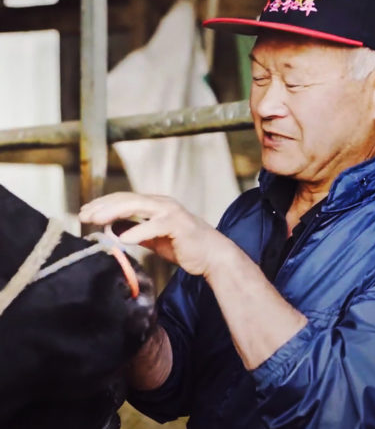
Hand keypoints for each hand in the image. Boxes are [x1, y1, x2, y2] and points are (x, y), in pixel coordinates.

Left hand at [79, 192, 228, 275]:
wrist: (212, 255)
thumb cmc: (185, 246)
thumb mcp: (156, 238)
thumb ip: (138, 232)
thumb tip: (115, 232)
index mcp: (156, 205)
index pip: (125, 199)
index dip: (104, 204)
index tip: (85, 212)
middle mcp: (162, 203)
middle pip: (127, 199)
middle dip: (103, 206)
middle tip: (83, 215)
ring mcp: (171, 212)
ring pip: (137, 206)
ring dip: (114, 212)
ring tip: (96, 221)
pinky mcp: (178, 225)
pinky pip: (154, 226)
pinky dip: (138, 231)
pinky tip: (123, 239)